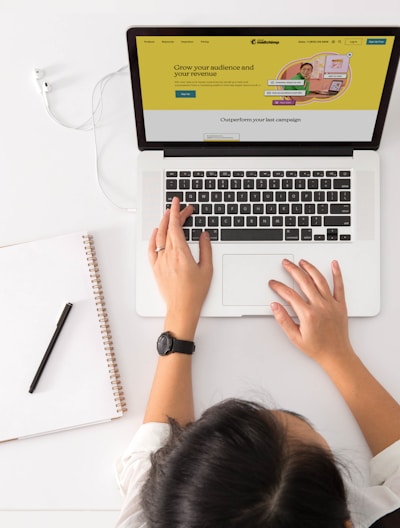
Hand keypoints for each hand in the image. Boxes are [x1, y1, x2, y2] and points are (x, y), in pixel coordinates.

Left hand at [148, 197, 212, 339]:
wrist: (182, 308)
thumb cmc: (195, 292)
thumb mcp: (207, 269)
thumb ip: (206, 249)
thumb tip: (204, 235)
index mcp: (181, 253)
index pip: (176, 226)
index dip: (177, 212)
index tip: (178, 203)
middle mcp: (168, 255)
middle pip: (168, 229)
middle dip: (174, 215)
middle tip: (181, 208)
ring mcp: (160, 261)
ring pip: (159, 237)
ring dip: (163, 223)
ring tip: (168, 215)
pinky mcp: (155, 268)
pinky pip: (151, 249)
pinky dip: (153, 238)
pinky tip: (156, 232)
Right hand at [268, 259, 353, 366]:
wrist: (336, 355)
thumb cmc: (317, 348)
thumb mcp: (295, 337)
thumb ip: (283, 320)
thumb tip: (275, 306)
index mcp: (308, 315)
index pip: (289, 295)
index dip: (279, 287)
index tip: (274, 283)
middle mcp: (320, 306)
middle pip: (304, 282)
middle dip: (293, 270)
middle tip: (286, 264)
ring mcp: (331, 304)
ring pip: (320, 280)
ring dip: (310, 268)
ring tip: (302, 262)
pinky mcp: (341, 305)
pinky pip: (339, 286)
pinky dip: (337, 274)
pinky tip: (334, 264)